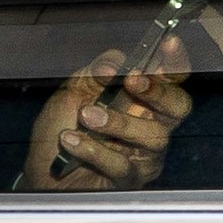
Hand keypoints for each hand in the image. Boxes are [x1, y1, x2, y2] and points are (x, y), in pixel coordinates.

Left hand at [22, 35, 191, 191]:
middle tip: (132, 81)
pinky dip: (92, 149)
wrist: (43, 172)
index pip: (170, 76)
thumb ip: (95, 71)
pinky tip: (70, 139)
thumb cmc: (63, 127)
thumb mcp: (73, 90)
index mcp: (140, 98)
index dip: (175, 60)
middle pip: (179, 107)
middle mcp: (150, 124)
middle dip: (159, 91)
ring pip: (152, 137)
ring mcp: (144, 154)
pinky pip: (121, 164)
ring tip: (86, 115)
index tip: (168, 43)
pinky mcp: (129, 179)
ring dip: (117, 122)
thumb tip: (115, 65)